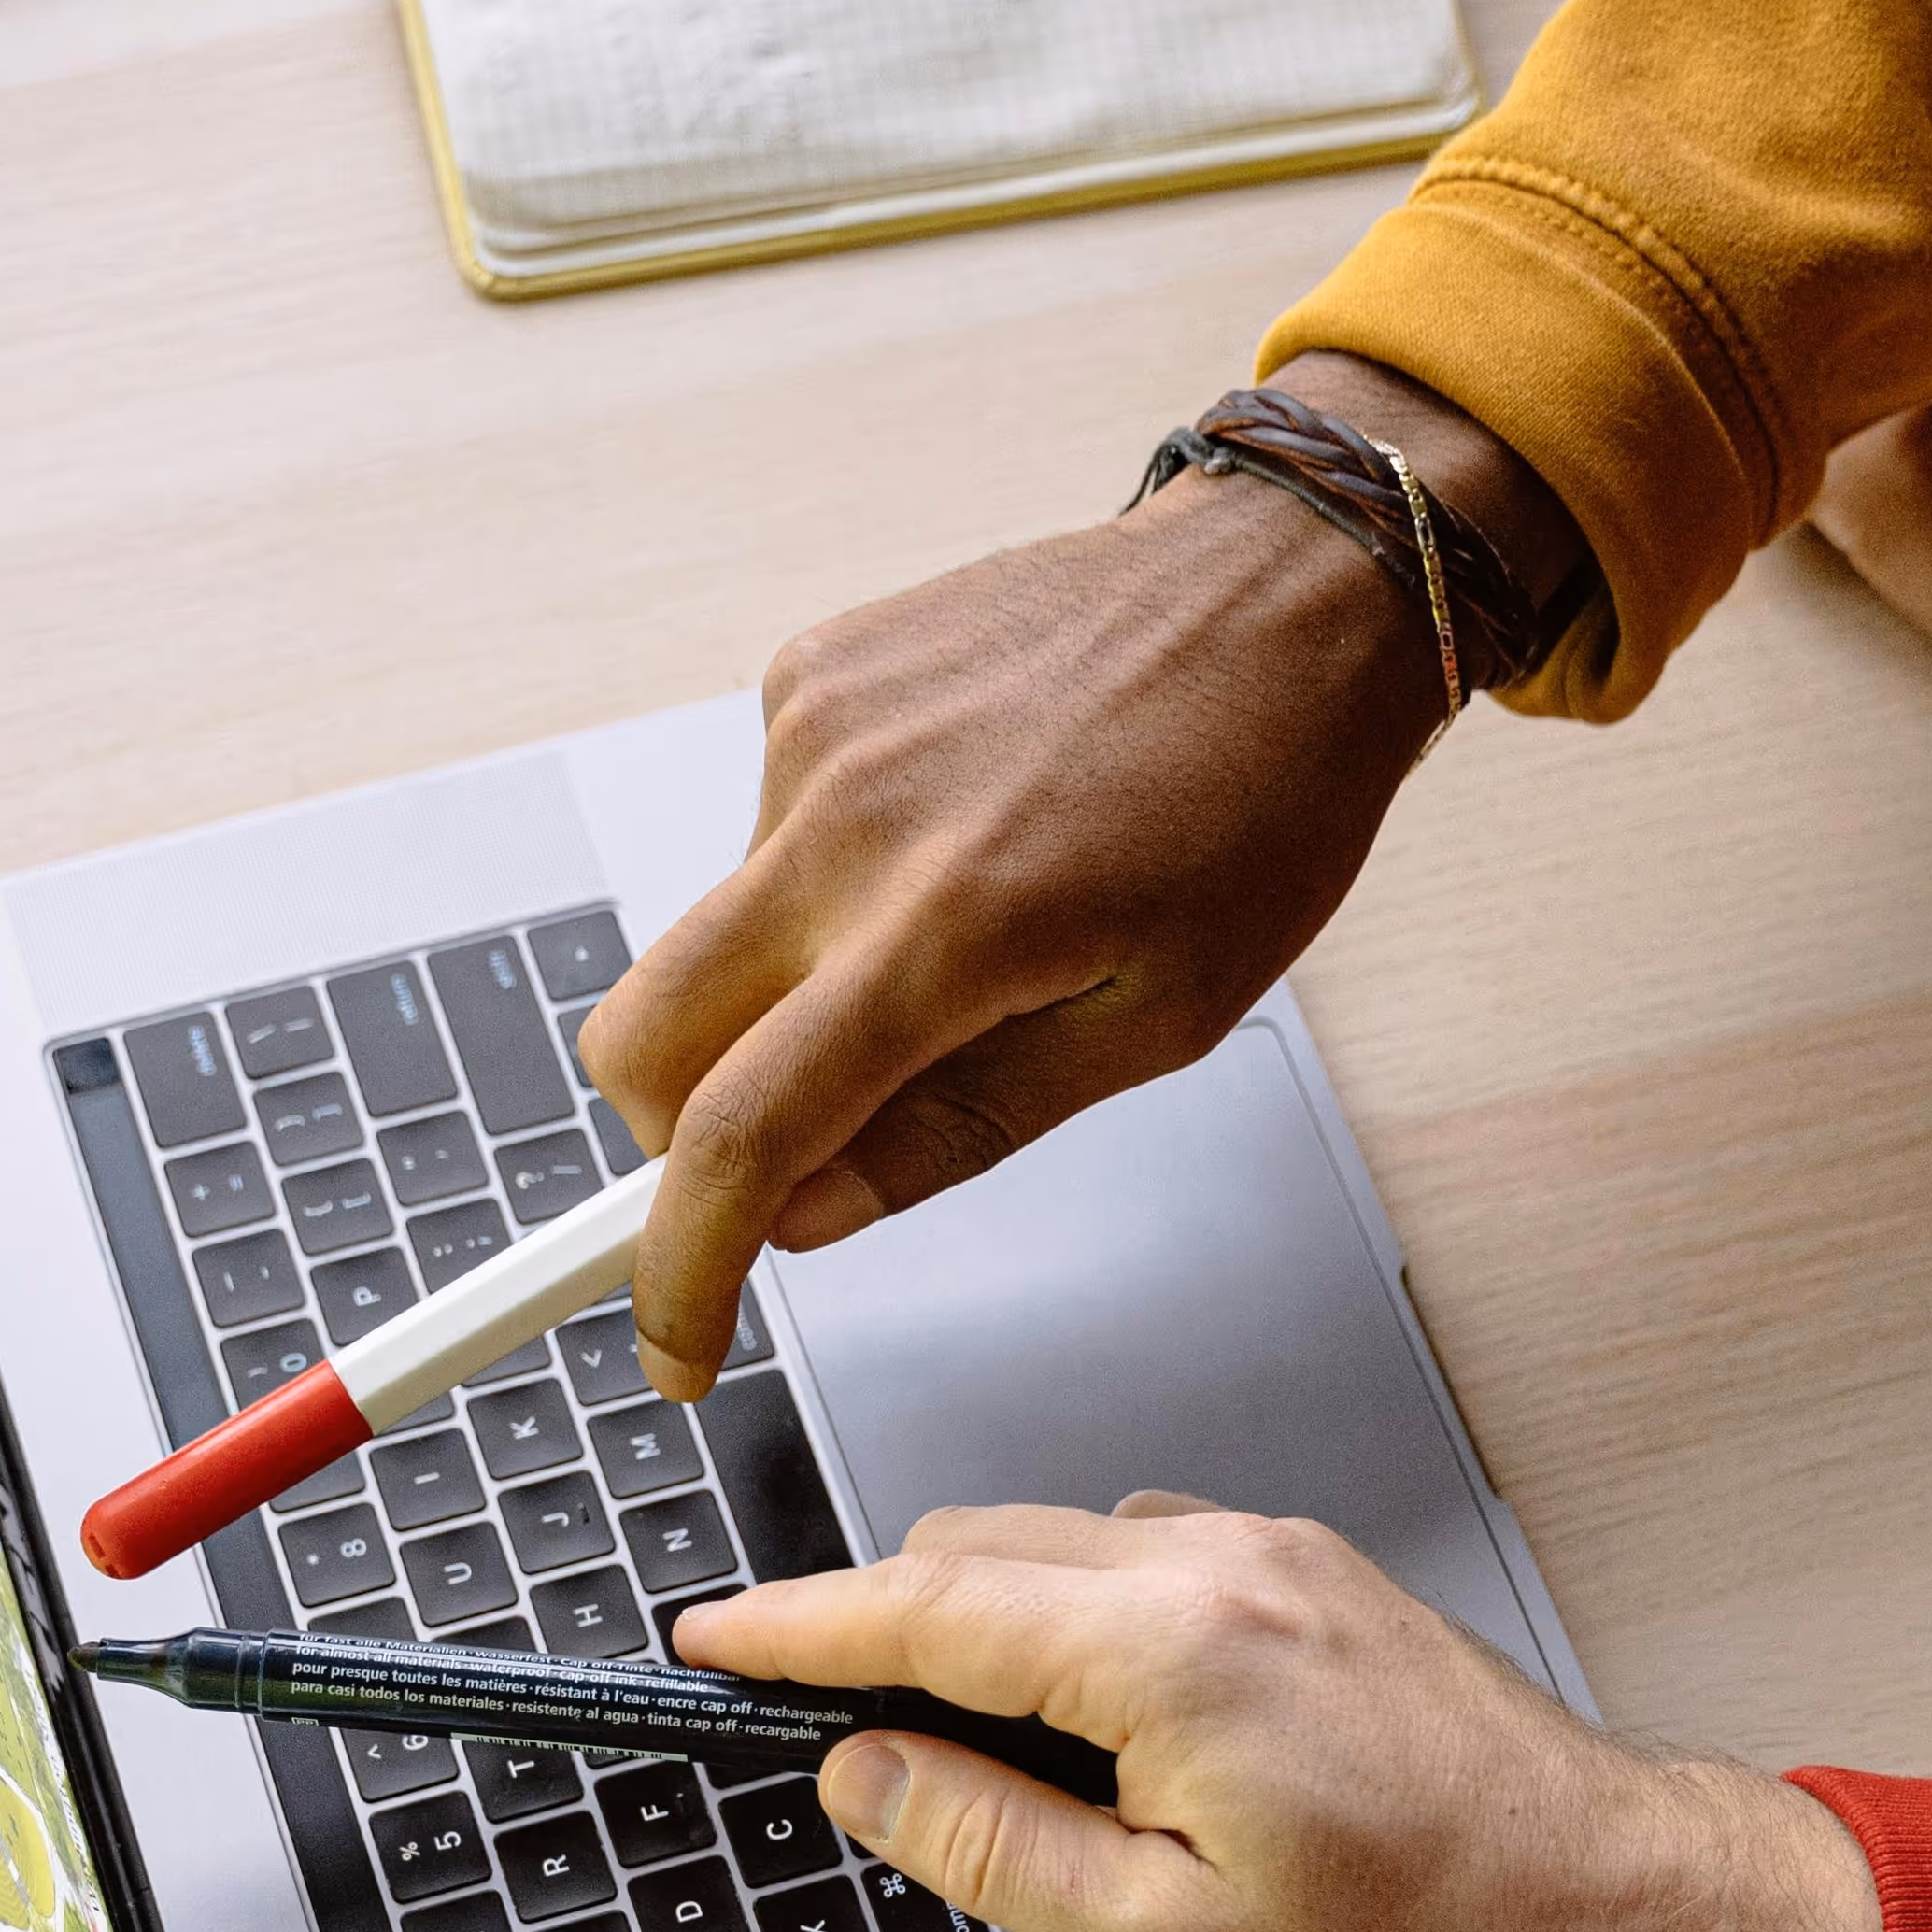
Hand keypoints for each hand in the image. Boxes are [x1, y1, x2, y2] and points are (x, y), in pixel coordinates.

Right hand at [580, 354, 1583, 1395]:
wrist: (1288, 585)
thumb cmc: (1259, 799)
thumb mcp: (1155, 1023)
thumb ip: (960, 1130)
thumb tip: (809, 1216)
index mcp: (947, 931)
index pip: (736, 1140)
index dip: (683, 1271)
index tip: (679, 1347)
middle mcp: (848, 823)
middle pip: (643, 1043)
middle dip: (682, 1136)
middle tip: (802, 1145)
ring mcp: (813, 734)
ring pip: (706, 942)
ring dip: (784, 988)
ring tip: (960, 931)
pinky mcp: (809, 673)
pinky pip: (759, 833)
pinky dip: (821, 880)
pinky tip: (953, 834)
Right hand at [674, 1495, 1885, 1931]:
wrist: (1612, 1901)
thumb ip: (987, 1842)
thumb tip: (862, 1774)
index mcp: (1169, 1648)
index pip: (919, 1607)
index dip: (793, 1627)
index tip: (711, 1644)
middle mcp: (1217, 1561)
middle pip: (974, 1558)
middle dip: (876, 1633)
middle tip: (822, 1739)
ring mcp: (1268, 1552)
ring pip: (1052, 1555)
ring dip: (979, 1634)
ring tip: (972, 1770)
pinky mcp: (1304, 1570)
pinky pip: (1134, 1562)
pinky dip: (1067, 1625)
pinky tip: (1087, 1735)